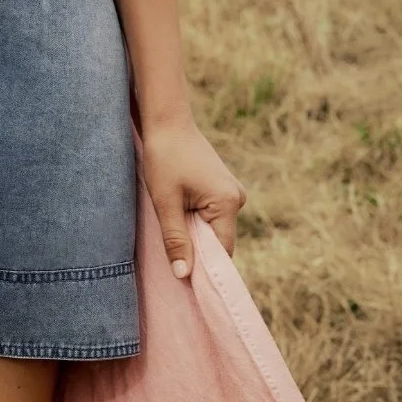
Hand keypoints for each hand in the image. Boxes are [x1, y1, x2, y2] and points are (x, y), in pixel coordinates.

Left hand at [140, 114, 245, 280]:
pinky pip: (211, 216)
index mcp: (228, 202)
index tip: (185, 281)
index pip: (221, 251)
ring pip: (213, 229)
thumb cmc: (164, 156)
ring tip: (172, 225)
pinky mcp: (221, 188)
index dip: (204, 268)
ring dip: (194, 234)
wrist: (167, 121)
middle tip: (172, 255)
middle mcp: (237, 199)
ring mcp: (231, 192)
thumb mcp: (165, 201)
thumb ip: (176, 239)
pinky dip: (195, 221)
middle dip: (197, 250)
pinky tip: (178, 214)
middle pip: (218, 241)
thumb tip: (184, 275)